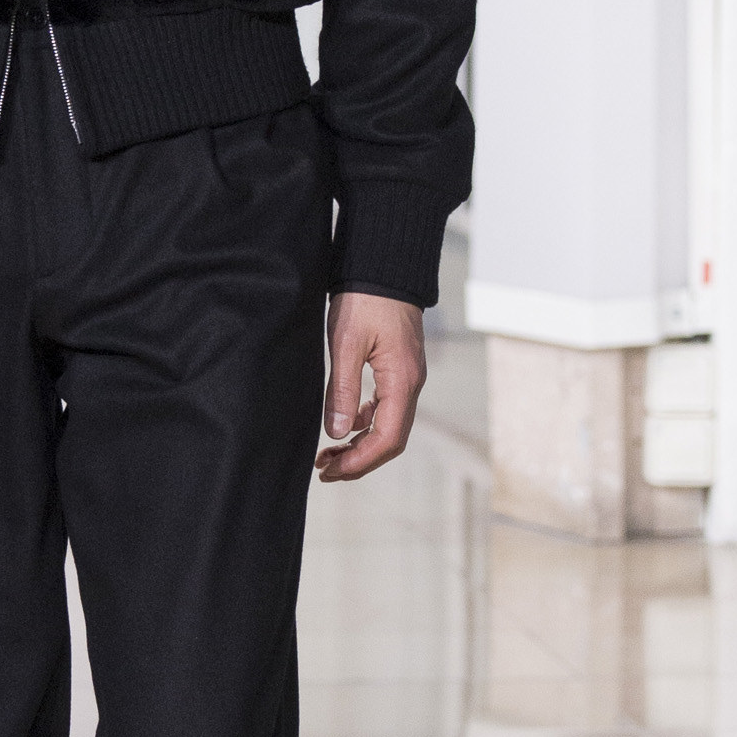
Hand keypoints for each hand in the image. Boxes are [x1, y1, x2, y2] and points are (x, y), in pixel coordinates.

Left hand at [316, 293, 425, 481]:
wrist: (385, 265)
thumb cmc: (365, 299)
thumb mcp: (346, 344)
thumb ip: (341, 390)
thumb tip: (336, 434)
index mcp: (402, 381)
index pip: (387, 439)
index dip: (359, 462)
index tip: (330, 471)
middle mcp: (410, 383)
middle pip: (391, 439)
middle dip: (359, 460)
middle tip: (325, 470)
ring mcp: (407, 376)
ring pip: (389, 424)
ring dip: (361, 443)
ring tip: (329, 453)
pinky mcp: (399, 367)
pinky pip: (386, 406)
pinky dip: (365, 421)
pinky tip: (345, 423)